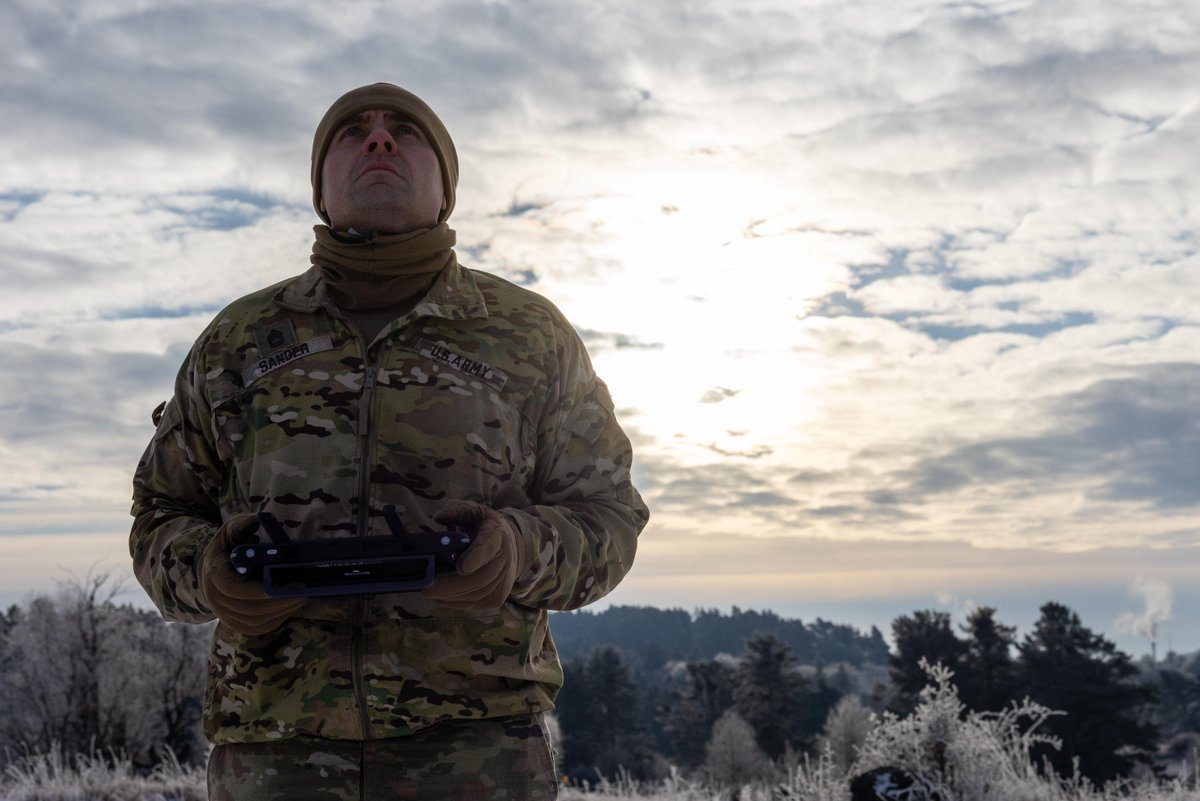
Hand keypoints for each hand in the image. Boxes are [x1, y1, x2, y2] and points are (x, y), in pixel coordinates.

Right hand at [198, 513, 305, 634]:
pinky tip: (290, 608)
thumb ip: (241, 525)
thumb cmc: (225, 548)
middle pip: (250, 610)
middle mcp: (216, 599)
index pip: (236, 590)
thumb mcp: (228, 531)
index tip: (287, 584)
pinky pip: (256, 628)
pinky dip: (275, 620)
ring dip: (281, 612)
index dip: (262, 591)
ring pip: (255, 622)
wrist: (210, 571)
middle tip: (302, 590)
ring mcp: (224, 614)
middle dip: (279, 602)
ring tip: (301, 598)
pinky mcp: (234, 623)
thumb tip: (258, 519)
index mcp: (216, 575)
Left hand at [425, 502, 530, 609]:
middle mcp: (504, 561)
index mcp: (496, 535)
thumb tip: (439, 517)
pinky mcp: (496, 599)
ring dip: (449, 596)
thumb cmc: (485, 529)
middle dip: (451, 585)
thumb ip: (457, 511)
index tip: (461, 567)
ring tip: (428, 590)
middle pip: (479, 578)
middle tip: (426, 587)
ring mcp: (503, 583)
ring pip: (475, 595)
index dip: (476, 558)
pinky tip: (440, 596)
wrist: (512, 548)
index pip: (488, 547)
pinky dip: (454, 602)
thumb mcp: (474, 512)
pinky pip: (473, 605)